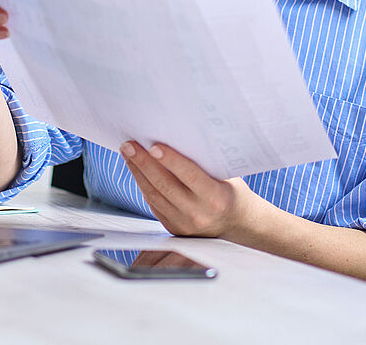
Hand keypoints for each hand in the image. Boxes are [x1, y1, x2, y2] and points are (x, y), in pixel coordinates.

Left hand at [119, 141, 254, 238]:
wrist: (237, 224)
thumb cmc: (232, 192)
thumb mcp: (226, 175)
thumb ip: (205, 163)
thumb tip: (177, 137)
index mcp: (216, 198)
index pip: (189, 176)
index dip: (170, 160)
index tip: (153, 146)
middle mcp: (198, 213)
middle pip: (165, 185)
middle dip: (143, 163)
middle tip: (129, 145)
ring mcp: (184, 224)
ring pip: (154, 195)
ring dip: (138, 172)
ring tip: (128, 154)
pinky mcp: (173, 228)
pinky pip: (153, 204)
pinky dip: (143, 185)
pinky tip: (136, 170)